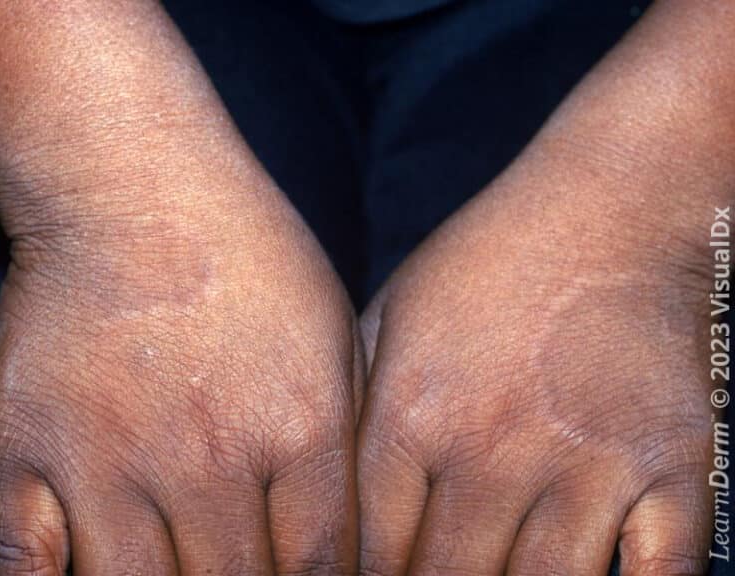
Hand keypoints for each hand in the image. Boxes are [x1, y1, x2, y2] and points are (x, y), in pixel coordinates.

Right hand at [0, 181, 360, 575]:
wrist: (135, 186)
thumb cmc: (248, 254)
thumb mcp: (334, 333)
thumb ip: (343, 439)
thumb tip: (342, 533)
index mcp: (299, 428)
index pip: (318, 567)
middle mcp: (211, 457)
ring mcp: (112, 459)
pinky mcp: (25, 450)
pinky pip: (24, 571)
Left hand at [358, 193, 710, 574]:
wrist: (607, 209)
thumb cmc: (490, 261)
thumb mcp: (393, 313)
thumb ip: (359, 405)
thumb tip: (333, 489)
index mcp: (413, 412)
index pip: (366, 546)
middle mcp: (492, 447)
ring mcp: (586, 460)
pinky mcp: (672, 464)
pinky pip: (658, 575)